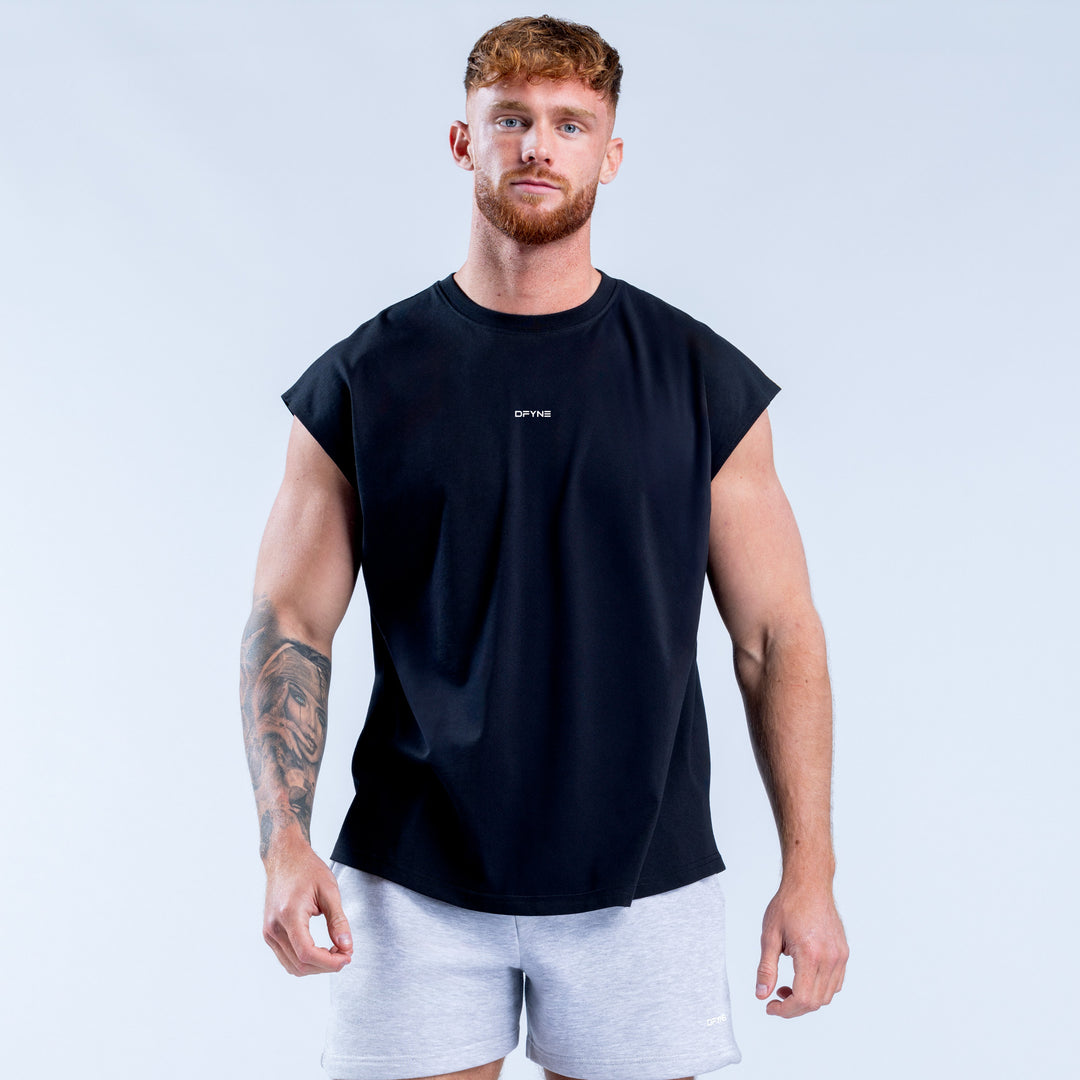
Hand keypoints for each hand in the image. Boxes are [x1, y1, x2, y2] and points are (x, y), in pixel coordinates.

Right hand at [262, 838, 353, 975]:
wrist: (284, 858)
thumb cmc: (307, 869)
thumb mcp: (329, 891)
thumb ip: (338, 921)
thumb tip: (346, 947)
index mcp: (289, 914)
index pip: (306, 953)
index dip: (329, 962)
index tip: (347, 957)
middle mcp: (274, 927)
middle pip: (300, 964)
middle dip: (326, 965)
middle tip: (346, 953)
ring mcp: (269, 932)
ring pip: (292, 966)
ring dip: (316, 966)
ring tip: (335, 952)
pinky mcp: (269, 934)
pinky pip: (286, 958)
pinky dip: (304, 961)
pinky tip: (320, 950)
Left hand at [755, 879, 847, 1016]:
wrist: (809, 883)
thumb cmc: (789, 903)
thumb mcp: (770, 935)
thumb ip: (766, 968)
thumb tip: (761, 994)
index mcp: (810, 954)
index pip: (803, 999)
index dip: (785, 1010)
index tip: (770, 1006)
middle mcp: (830, 958)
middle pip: (816, 1002)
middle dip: (794, 1007)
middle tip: (776, 997)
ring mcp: (840, 956)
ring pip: (827, 995)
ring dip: (807, 999)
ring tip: (787, 986)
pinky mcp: (843, 952)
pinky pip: (836, 982)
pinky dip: (820, 988)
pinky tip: (804, 977)